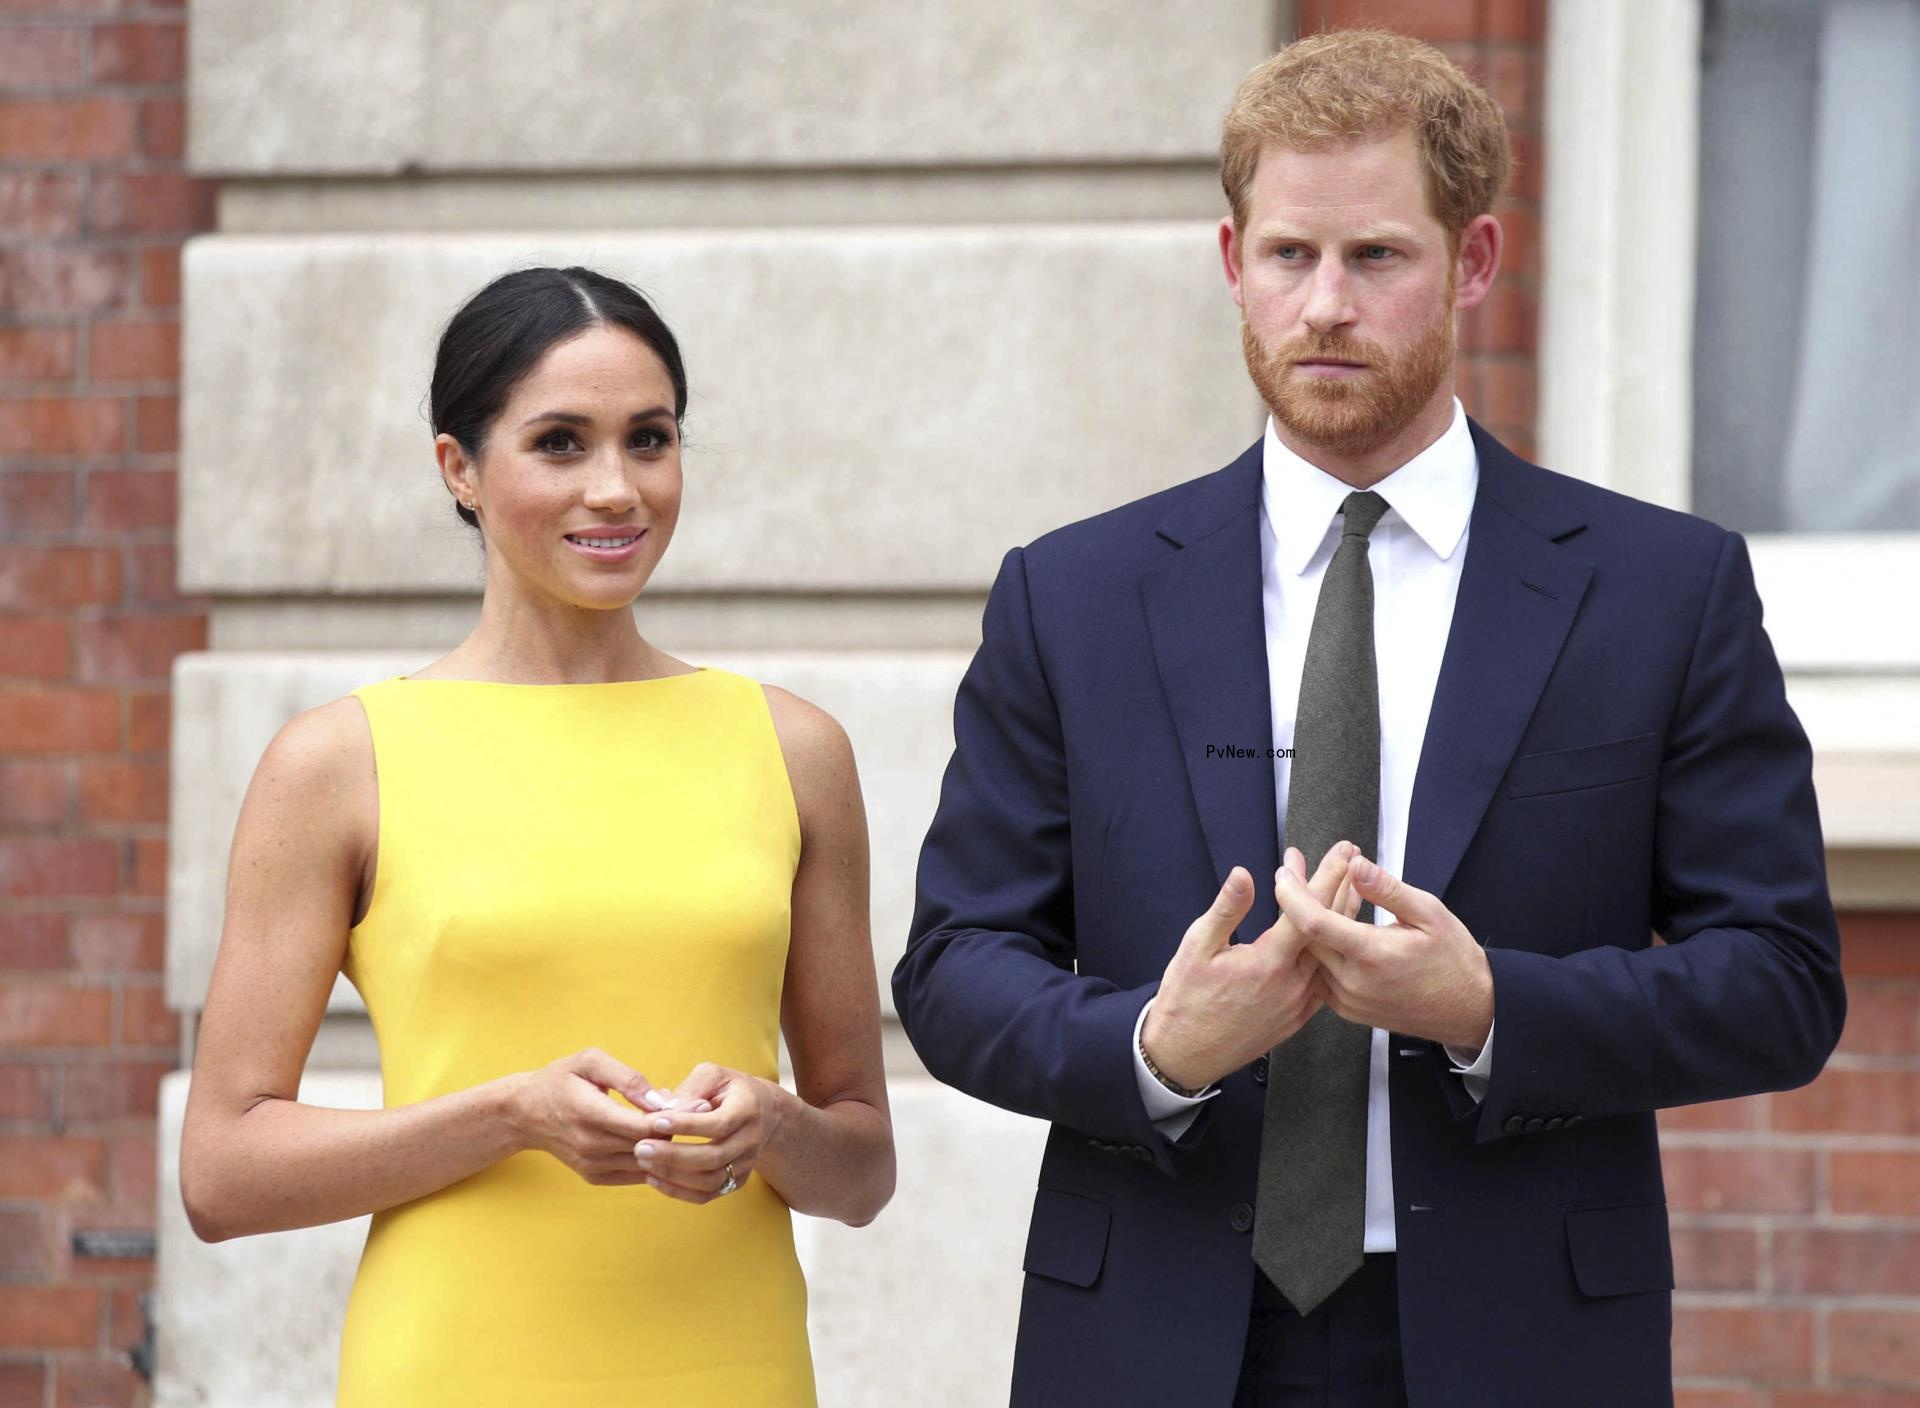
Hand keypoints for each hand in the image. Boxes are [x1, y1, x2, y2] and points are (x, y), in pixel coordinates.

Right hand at [505, 1047, 702, 1186]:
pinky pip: (636, 1173)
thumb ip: (627, 1078)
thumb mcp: (590, 1062)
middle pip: (650, 1145)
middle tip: (703, 1113)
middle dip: (679, 1131)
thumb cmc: (561, 1079)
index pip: (645, 1125)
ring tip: (687, 1125)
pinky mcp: (595, 1177)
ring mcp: (592, 1165)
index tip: (702, 1105)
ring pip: (646, 1162)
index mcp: (590, 1114)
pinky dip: (654, 1159)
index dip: (677, 1117)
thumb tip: (661, 1098)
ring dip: (669, 1147)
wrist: (525, 1113)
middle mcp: (591, 1146)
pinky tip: (664, 1140)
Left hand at [631, 1062, 790, 1204]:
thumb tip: (665, 1108)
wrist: (765, 1112)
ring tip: (643, 1162)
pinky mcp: (736, 1181)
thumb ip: (691, 1089)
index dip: (687, 1125)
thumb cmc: (730, 1088)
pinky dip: (678, 1191)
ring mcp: (746, 1164)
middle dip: (673, 1155)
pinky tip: (654, 1178)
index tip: (655, 1121)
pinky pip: (707, 1195)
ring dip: (673, 1175)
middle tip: (640, 1148)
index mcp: (748, 1109)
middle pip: (714, 1157)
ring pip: (710, 1181)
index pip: (718, 1123)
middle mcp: (751, 1140)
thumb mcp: (714, 1075)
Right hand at [1141, 844, 1360, 1091]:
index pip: (1308, 911)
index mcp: (1267, 963)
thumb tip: (1243, 875)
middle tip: (1352, 860)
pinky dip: (1334, 954)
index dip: (1327, 877)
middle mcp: (1291, 984)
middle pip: (1329, 929)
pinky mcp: (1297, 1018)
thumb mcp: (1196, 947)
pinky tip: (1336, 941)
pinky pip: (1325, 981)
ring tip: (1351, 891)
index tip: (1341, 854)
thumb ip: (1226, 910)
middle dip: (1341, 889)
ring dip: (1342, 920)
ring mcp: (1297, 1004)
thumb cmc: (1187, 1000)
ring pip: (1332, 955)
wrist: (1185, 1053)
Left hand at [1275, 851, 1493, 1050]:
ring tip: (1312, 889)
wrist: (1469, 1010)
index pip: (1313, 922)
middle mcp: (1353, 981)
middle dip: (1297, 899)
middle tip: (1295, 869)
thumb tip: (1355, 866)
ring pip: (1311, 955)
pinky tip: (1328, 923)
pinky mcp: (1348, 1009)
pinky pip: (1321, 973)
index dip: (1292, 894)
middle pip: (1306, 936)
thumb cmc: (1453, 959)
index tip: (1283, 872)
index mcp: (1371, 954)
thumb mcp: (1429, 913)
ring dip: (1308, 923)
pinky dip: (1321, 947)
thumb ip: (1388, 890)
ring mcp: (1348, 999)